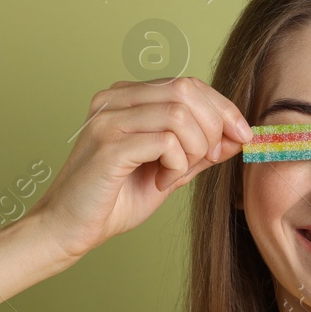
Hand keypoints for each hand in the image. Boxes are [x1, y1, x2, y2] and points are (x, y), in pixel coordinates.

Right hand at [30, 76, 252, 258]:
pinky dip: (176, 164)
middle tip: (207, 159)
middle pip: (187, 90)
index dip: (223, 108)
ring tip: (175, 175)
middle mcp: (114, 99)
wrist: (68, 229)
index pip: (188, 83)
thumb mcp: (169, 170)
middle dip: (213, 127)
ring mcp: (108, 119)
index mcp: (127, 97)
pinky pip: (165, 141)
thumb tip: (238, 135)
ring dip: (193, 150)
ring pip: (180, 114)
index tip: (242, 135)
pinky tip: (162, 182)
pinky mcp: (108, 145)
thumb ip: (199, 150)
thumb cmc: (113, 200)